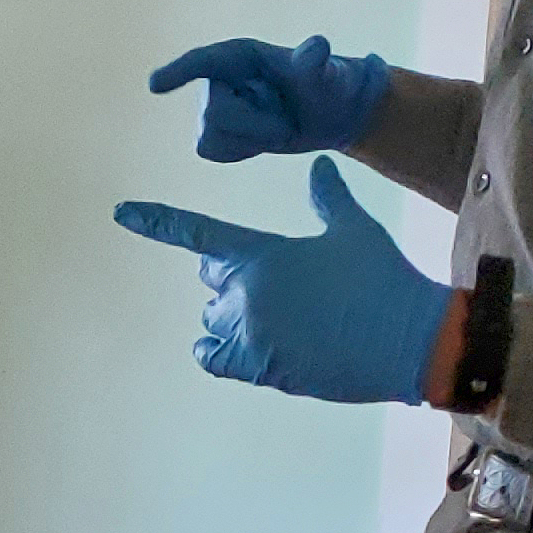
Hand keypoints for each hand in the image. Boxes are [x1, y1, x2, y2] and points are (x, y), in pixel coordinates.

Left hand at [115, 160, 452, 404]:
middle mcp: (247, 293)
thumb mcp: (354, 230)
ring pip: (214, 319)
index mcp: (263, 253)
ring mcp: (251, 333)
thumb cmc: (384, 280)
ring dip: (235, 315)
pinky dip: (218, 350)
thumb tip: (319, 164)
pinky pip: (213, 357)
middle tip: (284, 282)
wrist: (411, 340)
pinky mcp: (261, 368)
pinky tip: (240, 345)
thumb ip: (328, 197)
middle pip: (212, 278)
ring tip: (287, 315)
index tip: (121, 212)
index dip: (156, 221)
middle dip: (236, 276)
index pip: (198, 233)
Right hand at [148, 36, 390, 161]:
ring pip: (211, 138)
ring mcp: (212, 105)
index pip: (202, 63)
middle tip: (286, 121)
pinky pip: (211, 151)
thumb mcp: (328, 74)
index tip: (155, 85)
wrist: (330, 114)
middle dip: (256, 127)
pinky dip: (241, 151)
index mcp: (240, 55)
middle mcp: (218, 77)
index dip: (178, 73)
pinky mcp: (212, 131)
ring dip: (251, 141)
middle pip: (214, 116)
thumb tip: (316, 47)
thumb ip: (316, 62)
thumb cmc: (329, 85)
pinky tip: (261, 139)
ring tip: (275, 127)